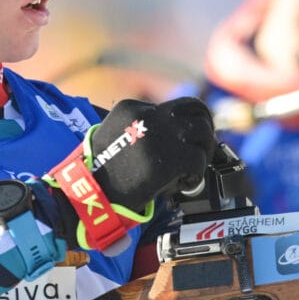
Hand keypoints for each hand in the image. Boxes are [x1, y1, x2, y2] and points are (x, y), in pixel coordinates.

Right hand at [89, 97, 216, 212]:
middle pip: (196, 109)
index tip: (190, 138)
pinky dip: (196, 173)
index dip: (187, 122)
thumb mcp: (117, 134)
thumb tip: (176, 136)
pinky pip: (198, 159)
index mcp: (133, 107)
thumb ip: (142, 127)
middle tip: (204, 147)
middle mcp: (149, 115)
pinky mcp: (169, 158)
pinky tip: (185, 183)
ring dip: (204, 150)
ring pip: (203, 131)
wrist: (93, 193)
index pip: (174, 106)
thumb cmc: (103, 171)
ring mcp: (161, 135)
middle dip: (206, 126)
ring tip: (194, 167)